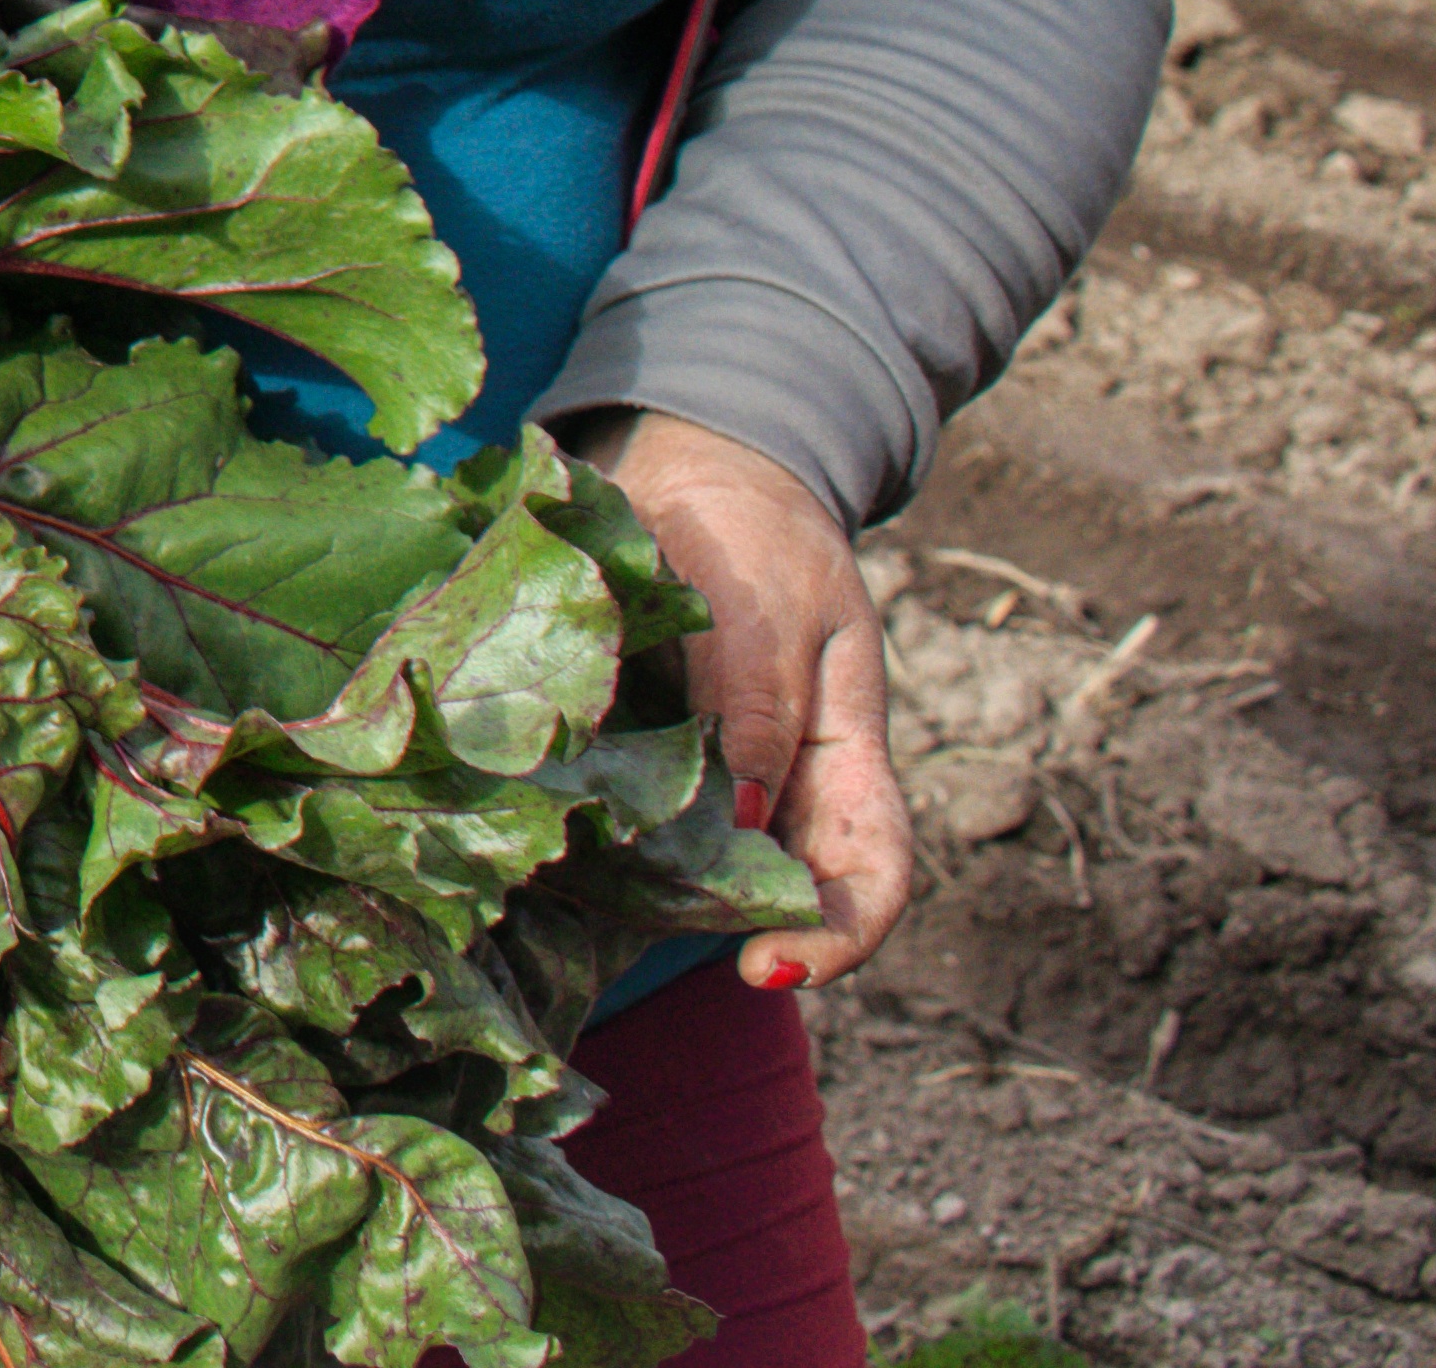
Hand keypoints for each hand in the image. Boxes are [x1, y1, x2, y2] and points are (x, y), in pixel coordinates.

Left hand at [598, 410, 915, 990]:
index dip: (839, 937)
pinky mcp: (652, 752)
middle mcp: (789, 779)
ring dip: (670, 899)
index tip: (766, 968)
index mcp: (846, 750)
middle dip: (749, 938)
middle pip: (790, 890)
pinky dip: (611, 841)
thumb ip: (757, 701)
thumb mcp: (767, 602)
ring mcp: (720, 770)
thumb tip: (745, 813)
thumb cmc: (753, 530)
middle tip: (681, 959)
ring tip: (608, 908)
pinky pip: (642, 816)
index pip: (873, 872)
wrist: (698, 467)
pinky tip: (562, 850)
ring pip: (709, 865)